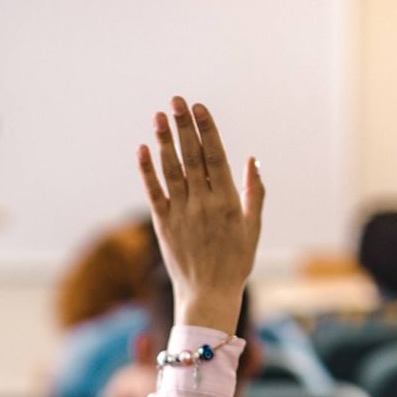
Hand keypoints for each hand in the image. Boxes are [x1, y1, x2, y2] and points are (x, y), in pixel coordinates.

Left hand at [137, 97, 264, 332]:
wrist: (208, 295)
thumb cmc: (235, 262)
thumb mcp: (253, 228)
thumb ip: (254, 193)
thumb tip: (252, 160)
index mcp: (227, 201)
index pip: (215, 156)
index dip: (206, 130)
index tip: (199, 107)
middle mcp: (203, 203)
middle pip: (191, 157)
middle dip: (184, 126)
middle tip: (176, 100)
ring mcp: (181, 213)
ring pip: (171, 170)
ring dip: (164, 141)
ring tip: (159, 116)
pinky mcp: (163, 224)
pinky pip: (153, 192)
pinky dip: (147, 170)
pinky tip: (142, 149)